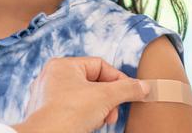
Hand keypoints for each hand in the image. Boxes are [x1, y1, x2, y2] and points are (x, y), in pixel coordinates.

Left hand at [12, 57, 149, 132]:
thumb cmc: (69, 113)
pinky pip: (73, 109)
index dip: (118, 79)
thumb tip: (144, 87)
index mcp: (63, 65)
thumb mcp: (105, 97)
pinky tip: (88, 125)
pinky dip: (85, 116)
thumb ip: (127, 89)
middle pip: (93, 82)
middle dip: (108, 99)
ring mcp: (48, 95)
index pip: (100, 65)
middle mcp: (53, 77)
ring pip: (84, 97)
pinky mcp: (48, 112)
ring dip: (98, 109)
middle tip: (112, 113)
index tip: (130, 93)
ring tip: (100, 121)